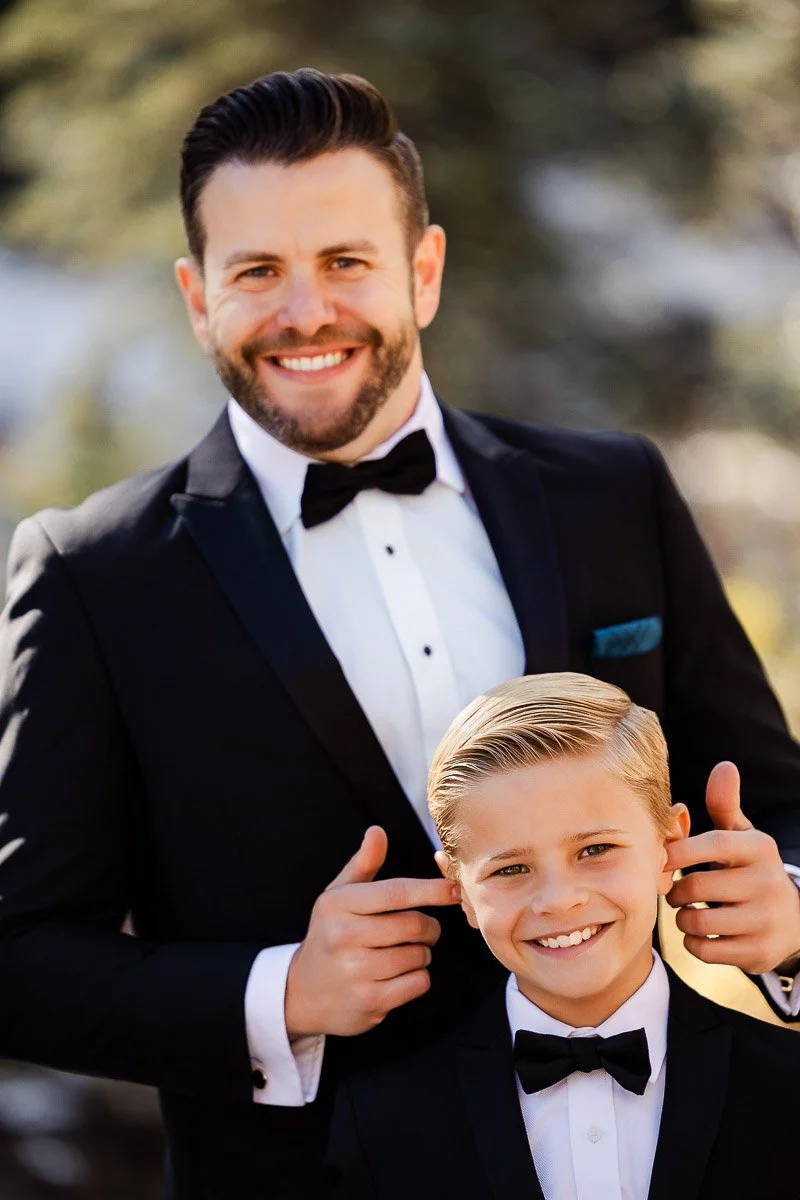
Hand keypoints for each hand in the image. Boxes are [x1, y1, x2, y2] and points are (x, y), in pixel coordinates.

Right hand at [284, 826, 457, 1037]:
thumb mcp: (338, 897)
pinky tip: (399, 976)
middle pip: (414, 925)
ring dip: (422, 953)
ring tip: (404, 953)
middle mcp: (344, 936)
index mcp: (338, 904)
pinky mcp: (369, 1002)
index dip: (431, 889)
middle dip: (429, 927)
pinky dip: (418, 978)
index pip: (397, 892)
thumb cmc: (329, 935)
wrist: (301, 993)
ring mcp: (355, 971)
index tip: (454, 889)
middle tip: (425, 930)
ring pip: (419, 955)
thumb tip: (377, 832)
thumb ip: (362, 864)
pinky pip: (417, 982)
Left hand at [665, 762, 799, 974]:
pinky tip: (700, 933)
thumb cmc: (750, 869)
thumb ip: (725, 805)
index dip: (677, 851)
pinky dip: (693, 943)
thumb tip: (724, 766)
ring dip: (682, 919)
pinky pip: (705, 950)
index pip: (712, 844)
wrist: (793, 919)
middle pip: (695, 886)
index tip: (660, 859)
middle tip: (673, 891)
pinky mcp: (759, 953)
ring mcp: (765, 920)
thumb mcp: (742, 837)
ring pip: (697, 921)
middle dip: (674, 890)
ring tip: (686, 911)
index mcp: (759, 849)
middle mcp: (767, 883)